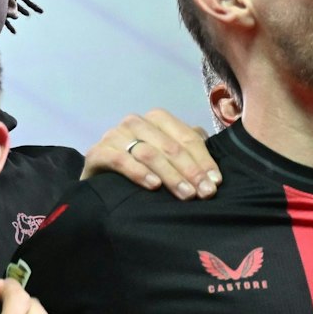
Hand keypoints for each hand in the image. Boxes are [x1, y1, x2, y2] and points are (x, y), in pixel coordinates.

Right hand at [81, 110, 219, 199]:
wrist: (100, 179)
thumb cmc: (140, 167)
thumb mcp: (167, 157)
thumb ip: (188, 152)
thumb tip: (213, 167)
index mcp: (157, 119)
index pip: (187, 137)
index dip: (204, 160)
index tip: (215, 182)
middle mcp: (135, 122)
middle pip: (171, 146)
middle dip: (191, 171)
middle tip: (204, 193)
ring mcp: (115, 135)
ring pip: (149, 153)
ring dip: (171, 175)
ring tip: (186, 194)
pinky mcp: (97, 153)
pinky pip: (120, 160)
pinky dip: (139, 173)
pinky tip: (153, 186)